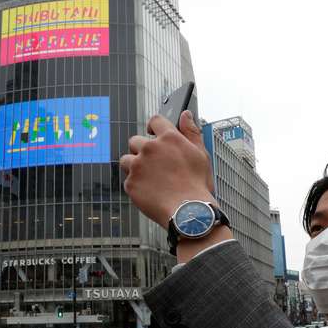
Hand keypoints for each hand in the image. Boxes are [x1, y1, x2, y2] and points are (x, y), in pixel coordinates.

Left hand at [120, 111, 214, 228]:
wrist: (188, 213)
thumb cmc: (197, 185)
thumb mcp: (200, 155)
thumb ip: (191, 132)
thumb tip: (186, 114)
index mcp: (169, 138)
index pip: (155, 121)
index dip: (153, 128)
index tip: (152, 134)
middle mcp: (150, 148)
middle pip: (135, 141)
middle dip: (142, 150)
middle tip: (154, 164)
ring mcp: (138, 166)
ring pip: (126, 159)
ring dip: (134, 166)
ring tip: (149, 178)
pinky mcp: (130, 183)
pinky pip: (128, 180)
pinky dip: (136, 185)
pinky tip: (149, 191)